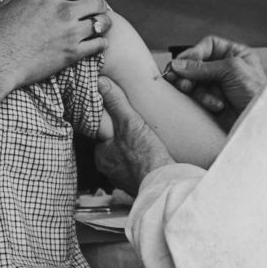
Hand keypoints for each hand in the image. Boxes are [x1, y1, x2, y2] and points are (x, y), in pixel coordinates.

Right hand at [0, 0, 110, 90]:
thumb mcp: (11, 2)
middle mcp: (64, 11)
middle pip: (97, 2)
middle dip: (98, 6)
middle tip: (95, 12)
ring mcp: (71, 33)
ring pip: (102, 23)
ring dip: (103, 24)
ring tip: (99, 27)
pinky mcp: (73, 54)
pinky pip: (99, 45)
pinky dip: (100, 43)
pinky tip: (95, 44)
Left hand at [94, 77, 173, 195]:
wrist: (165, 184)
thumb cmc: (146, 158)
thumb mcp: (130, 122)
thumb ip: (116, 102)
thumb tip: (101, 83)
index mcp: (101, 155)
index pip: (101, 134)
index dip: (111, 124)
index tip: (120, 117)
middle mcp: (109, 170)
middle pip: (113, 146)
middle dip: (123, 137)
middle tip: (136, 128)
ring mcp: (123, 179)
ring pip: (125, 158)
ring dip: (133, 150)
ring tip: (145, 141)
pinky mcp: (138, 184)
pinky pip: (137, 169)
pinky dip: (142, 162)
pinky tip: (152, 156)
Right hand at [164, 35, 266, 123]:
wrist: (261, 120)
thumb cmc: (257, 93)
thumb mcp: (231, 70)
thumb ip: (203, 66)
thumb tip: (179, 64)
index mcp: (236, 54)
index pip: (209, 45)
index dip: (194, 52)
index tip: (182, 62)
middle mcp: (227, 68)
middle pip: (198, 64)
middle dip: (188, 72)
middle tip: (177, 78)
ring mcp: (221, 85)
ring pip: (195, 81)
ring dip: (192, 87)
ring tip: (190, 90)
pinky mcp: (215, 101)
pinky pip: (198, 96)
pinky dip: (203, 100)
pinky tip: (215, 105)